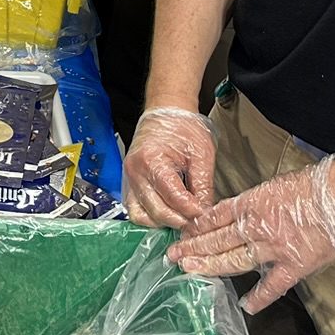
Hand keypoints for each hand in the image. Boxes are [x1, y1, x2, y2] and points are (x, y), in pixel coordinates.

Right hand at [122, 107, 216, 228]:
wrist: (166, 111)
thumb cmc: (183, 127)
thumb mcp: (201, 154)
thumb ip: (203, 186)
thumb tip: (205, 213)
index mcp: (152, 161)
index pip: (174, 198)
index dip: (193, 212)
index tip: (206, 216)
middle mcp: (136, 172)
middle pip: (157, 212)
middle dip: (180, 221)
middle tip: (197, 222)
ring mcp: (129, 179)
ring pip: (142, 216)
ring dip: (163, 223)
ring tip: (182, 219)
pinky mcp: (128, 183)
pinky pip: (135, 210)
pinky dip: (150, 217)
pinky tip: (167, 215)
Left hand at [167, 157, 334, 315]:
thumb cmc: (312, 185)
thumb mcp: (274, 186)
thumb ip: (254, 202)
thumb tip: (237, 214)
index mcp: (252, 203)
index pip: (216, 216)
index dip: (197, 225)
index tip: (182, 231)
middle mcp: (257, 227)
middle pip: (217, 239)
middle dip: (192, 247)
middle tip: (172, 255)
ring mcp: (274, 249)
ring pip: (235, 260)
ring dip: (210, 266)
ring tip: (188, 270)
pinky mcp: (294, 266)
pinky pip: (272, 286)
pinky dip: (258, 298)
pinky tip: (244, 305)